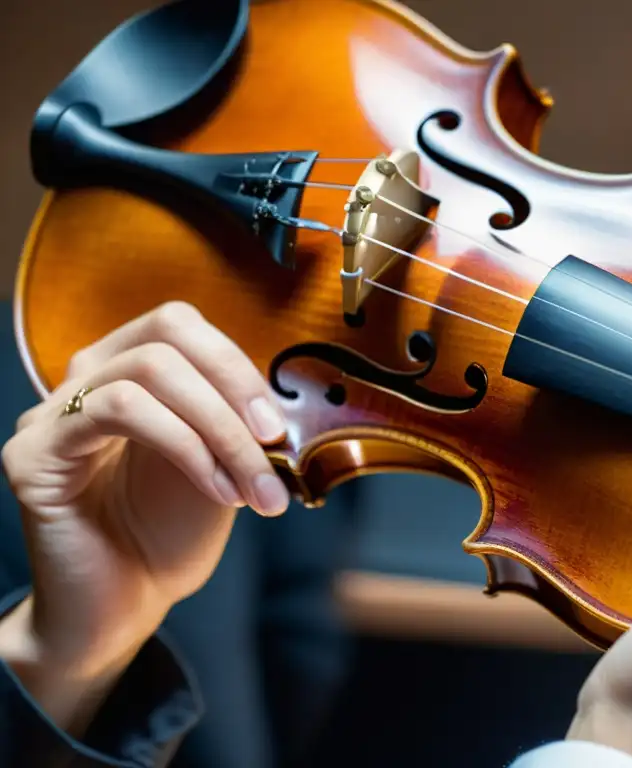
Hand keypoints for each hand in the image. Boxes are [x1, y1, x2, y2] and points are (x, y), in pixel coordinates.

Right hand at [0, 302, 290, 717]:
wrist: (125, 605)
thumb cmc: (169, 533)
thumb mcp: (223, 462)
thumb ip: (240, 419)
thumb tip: (288, 396)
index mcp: (127, 371)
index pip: (179, 324)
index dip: (237, 363)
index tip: (277, 422)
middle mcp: (84, 380)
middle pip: (166, 334)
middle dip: (234, 389)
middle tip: (273, 443)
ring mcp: (52, 413)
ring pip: (148, 371)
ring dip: (219, 429)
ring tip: (251, 486)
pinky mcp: (33, 453)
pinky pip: (119, 411)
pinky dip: (186, 447)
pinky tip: (217, 490)